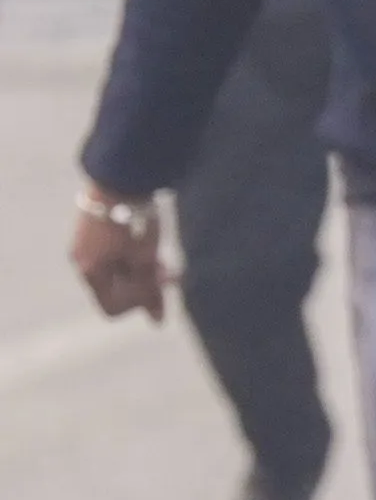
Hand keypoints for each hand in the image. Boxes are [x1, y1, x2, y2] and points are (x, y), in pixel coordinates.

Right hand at [69, 190, 164, 323]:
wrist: (121, 176)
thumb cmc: (133, 218)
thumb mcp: (146, 257)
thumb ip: (151, 290)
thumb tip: (158, 322)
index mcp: (90, 272)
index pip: (114, 308)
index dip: (141, 303)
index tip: (161, 284)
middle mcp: (82, 262)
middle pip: (115, 291)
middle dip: (143, 285)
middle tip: (168, 269)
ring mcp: (84, 247)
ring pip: (116, 273)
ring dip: (140, 271)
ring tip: (160, 254)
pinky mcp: (91, 232)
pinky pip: (112, 257)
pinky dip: (132, 257)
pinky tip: (149, 242)